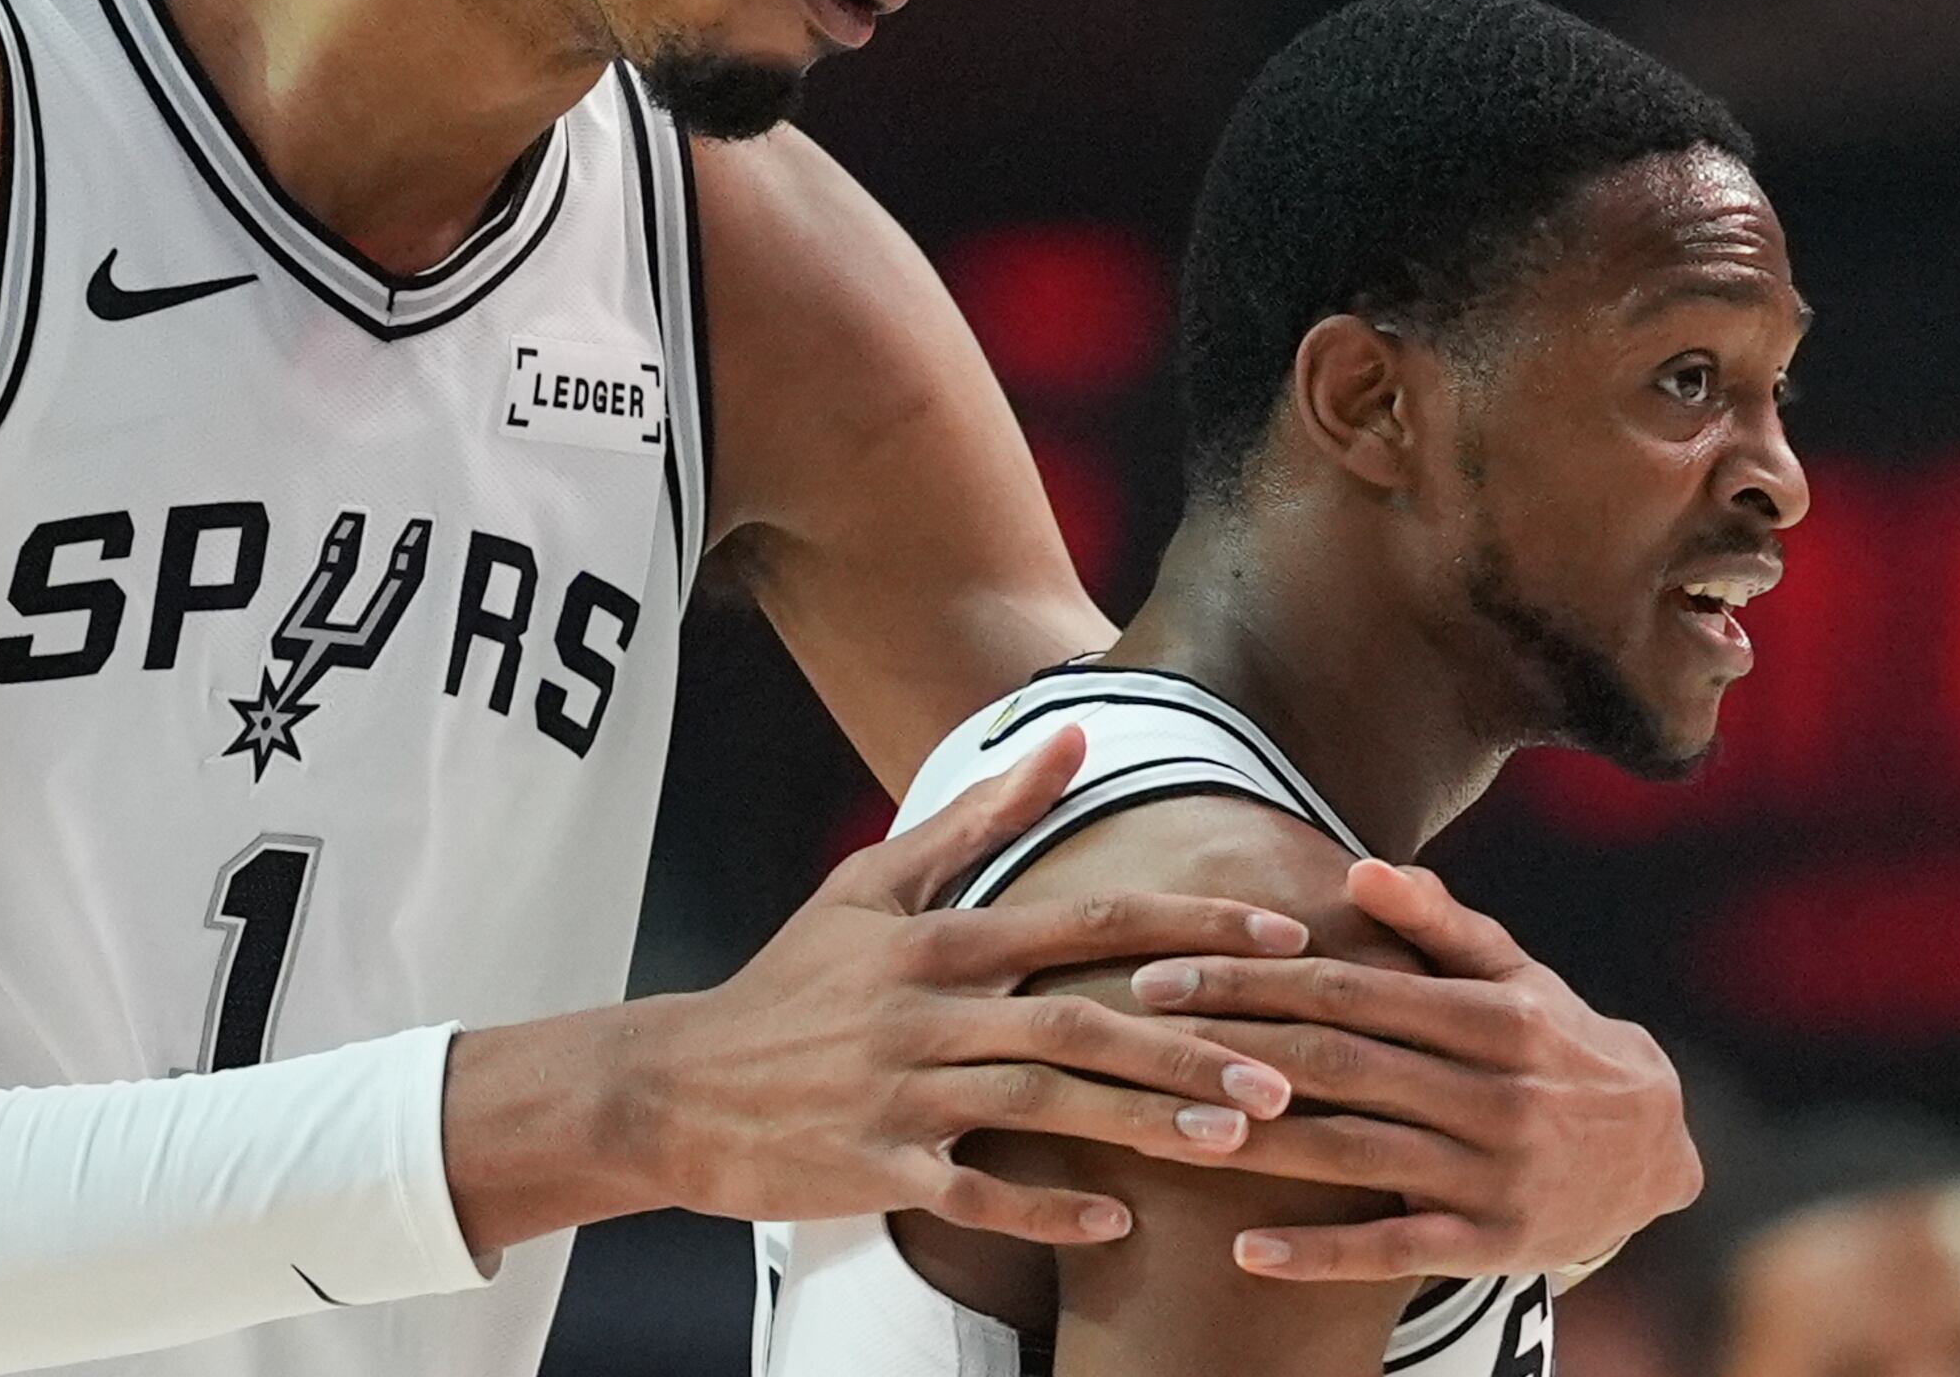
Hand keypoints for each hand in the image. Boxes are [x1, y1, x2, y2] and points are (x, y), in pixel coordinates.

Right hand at [484, 726, 1312, 1250]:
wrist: (674, 1082)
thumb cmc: (790, 983)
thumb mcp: (872, 883)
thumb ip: (981, 814)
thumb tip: (1071, 736)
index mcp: (938, 937)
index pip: (1085, 921)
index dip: (1188, 925)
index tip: (1281, 934)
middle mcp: (927, 1010)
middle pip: (1079, 1021)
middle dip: (1187, 1047)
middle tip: (1285, 1073)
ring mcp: (902, 1091)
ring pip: (1041, 1104)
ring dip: (1140, 1123)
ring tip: (1230, 1141)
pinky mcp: (875, 1166)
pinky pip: (973, 1191)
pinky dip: (1044, 1208)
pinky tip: (1118, 1224)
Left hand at [1134, 860, 1698, 1280]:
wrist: (1661, 1148)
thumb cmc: (1558, 1043)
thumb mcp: (1515, 975)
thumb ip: (1439, 924)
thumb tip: (1360, 869)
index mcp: (1491, 1016)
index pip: (1349, 989)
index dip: (1252, 979)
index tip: (1163, 973)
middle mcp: (1494, 1092)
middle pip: (1338, 1062)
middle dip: (1229, 1044)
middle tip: (1134, 1031)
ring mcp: (1494, 1173)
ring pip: (1356, 1152)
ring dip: (1255, 1141)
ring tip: (1161, 1126)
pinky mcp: (1497, 1245)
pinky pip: (1395, 1250)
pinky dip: (1321, 1254)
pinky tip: (1246, 1251)